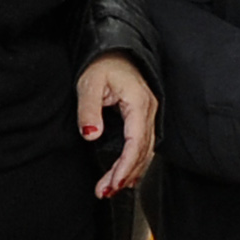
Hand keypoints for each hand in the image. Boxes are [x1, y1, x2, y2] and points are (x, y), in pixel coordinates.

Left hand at [78, 53, 156, 197]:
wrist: (114, 49)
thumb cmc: (102, 64)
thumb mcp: (89, 84)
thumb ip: (89, 111)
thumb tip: (91, 136)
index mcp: (139, 103)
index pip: (135, 143)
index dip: (125, 167)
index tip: (113, 184)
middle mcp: (149, 111)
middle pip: (142, 151)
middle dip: (125, 175)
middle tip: (106, 191)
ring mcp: (149, 114)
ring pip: (145, 151)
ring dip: (131, 172)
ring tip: (112, 188)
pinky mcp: (144, 117)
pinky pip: (144, 144)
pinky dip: (136, 162)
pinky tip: (127, 174)